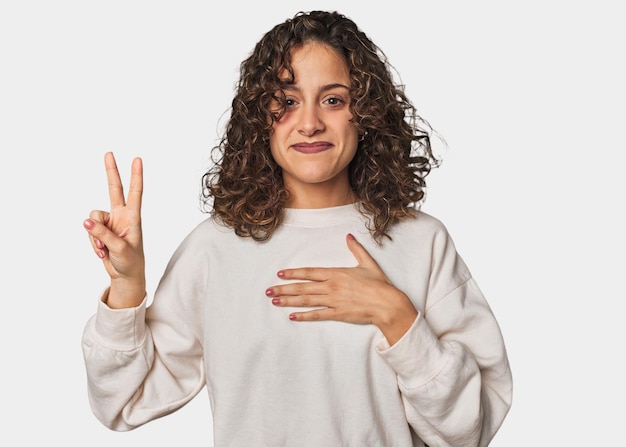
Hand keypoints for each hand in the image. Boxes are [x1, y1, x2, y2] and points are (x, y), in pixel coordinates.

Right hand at [83, 152, 145, 307]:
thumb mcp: (120, 249)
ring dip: (94, 235)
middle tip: (109, 153)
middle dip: (111, 172)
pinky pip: (88, 230)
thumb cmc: (130, 262)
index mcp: (133, 218)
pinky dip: (92, 242)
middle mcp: (121, 216)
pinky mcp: (100, 231)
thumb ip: (103, 234)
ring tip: (104, 249)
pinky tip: (101, 252)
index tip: (137, 159)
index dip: (136, 176)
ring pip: (92, 218)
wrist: (125, 275)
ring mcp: (110, 222)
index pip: (135, 193)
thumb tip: (86, 221)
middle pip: (114, 189)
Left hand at [266, 233, 417, 344]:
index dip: (293, 273)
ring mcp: (334, 301)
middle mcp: (332, 286)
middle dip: (284, 289)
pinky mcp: (338, 313)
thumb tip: (349, 236)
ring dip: (289, 301)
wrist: (388, 304)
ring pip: (306, 300)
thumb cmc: (379, 284)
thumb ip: (356, 249)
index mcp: (336, 273)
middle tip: (269, 291)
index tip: (280, 274)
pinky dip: (304, 316)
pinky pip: (317, 315)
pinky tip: (292, 316)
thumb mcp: (368, 263)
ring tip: (275, 301)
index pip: (310, 272)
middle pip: (303, 287)